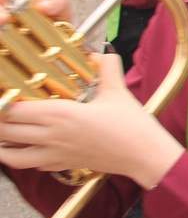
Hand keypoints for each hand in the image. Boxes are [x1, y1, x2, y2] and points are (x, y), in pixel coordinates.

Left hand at [0, 0, 182, 188]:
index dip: (2, 104)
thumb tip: (101, 52)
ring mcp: (56, 154)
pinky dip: (22, 158)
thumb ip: (107, 67)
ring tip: (3, 134)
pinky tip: (26, 149)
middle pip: (6, 133)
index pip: (15, 111)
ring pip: (12, 156)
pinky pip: (32, 165)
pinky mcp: (64, 165)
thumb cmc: (132, 126)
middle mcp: (52, 136)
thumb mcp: (118, 91)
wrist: (144, 155)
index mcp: (61, 115)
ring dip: (3, 145)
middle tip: (1, 111)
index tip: (3, 96)